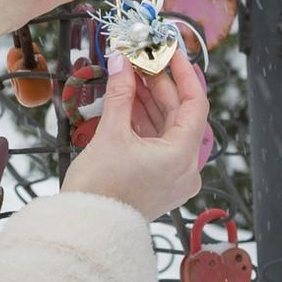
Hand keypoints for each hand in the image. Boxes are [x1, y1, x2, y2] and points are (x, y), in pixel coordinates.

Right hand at [63, 49, 207, 221]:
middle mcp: (185, 169)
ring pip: (167, 128)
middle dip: (159, 85)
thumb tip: (122, 63)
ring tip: (130, 76)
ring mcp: (173, 177)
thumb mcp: (110, 134)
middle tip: (141, 59)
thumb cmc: (100, 192)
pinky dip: (145, 122)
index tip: (170, 53)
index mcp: (182, 156)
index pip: (195, 103)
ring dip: (150, 101)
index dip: (183, 73)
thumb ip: (120, 94)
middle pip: (179, 114)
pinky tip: (129, 101)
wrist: (86, 229)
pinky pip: (158, 144)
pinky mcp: (159, 182)